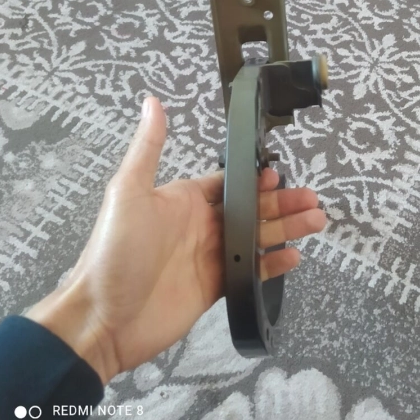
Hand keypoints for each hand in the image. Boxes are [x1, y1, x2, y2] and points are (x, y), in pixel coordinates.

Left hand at [26, 97, 325, 383]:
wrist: (103, 318)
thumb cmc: (115, 251)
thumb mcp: (129, 192)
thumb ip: (148, 147)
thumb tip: (152, 101)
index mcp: (183, 200)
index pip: (227, 182)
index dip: (254, 178)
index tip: (281, 173)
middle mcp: (200, 226)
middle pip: (250, 209)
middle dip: (282, 203)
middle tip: (312, 200)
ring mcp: (210, 258)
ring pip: (257, 239)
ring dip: (286, 229)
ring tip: (316, 221)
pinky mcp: (216, 288)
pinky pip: (251, 272)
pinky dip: (273, 265)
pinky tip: (294, 257)